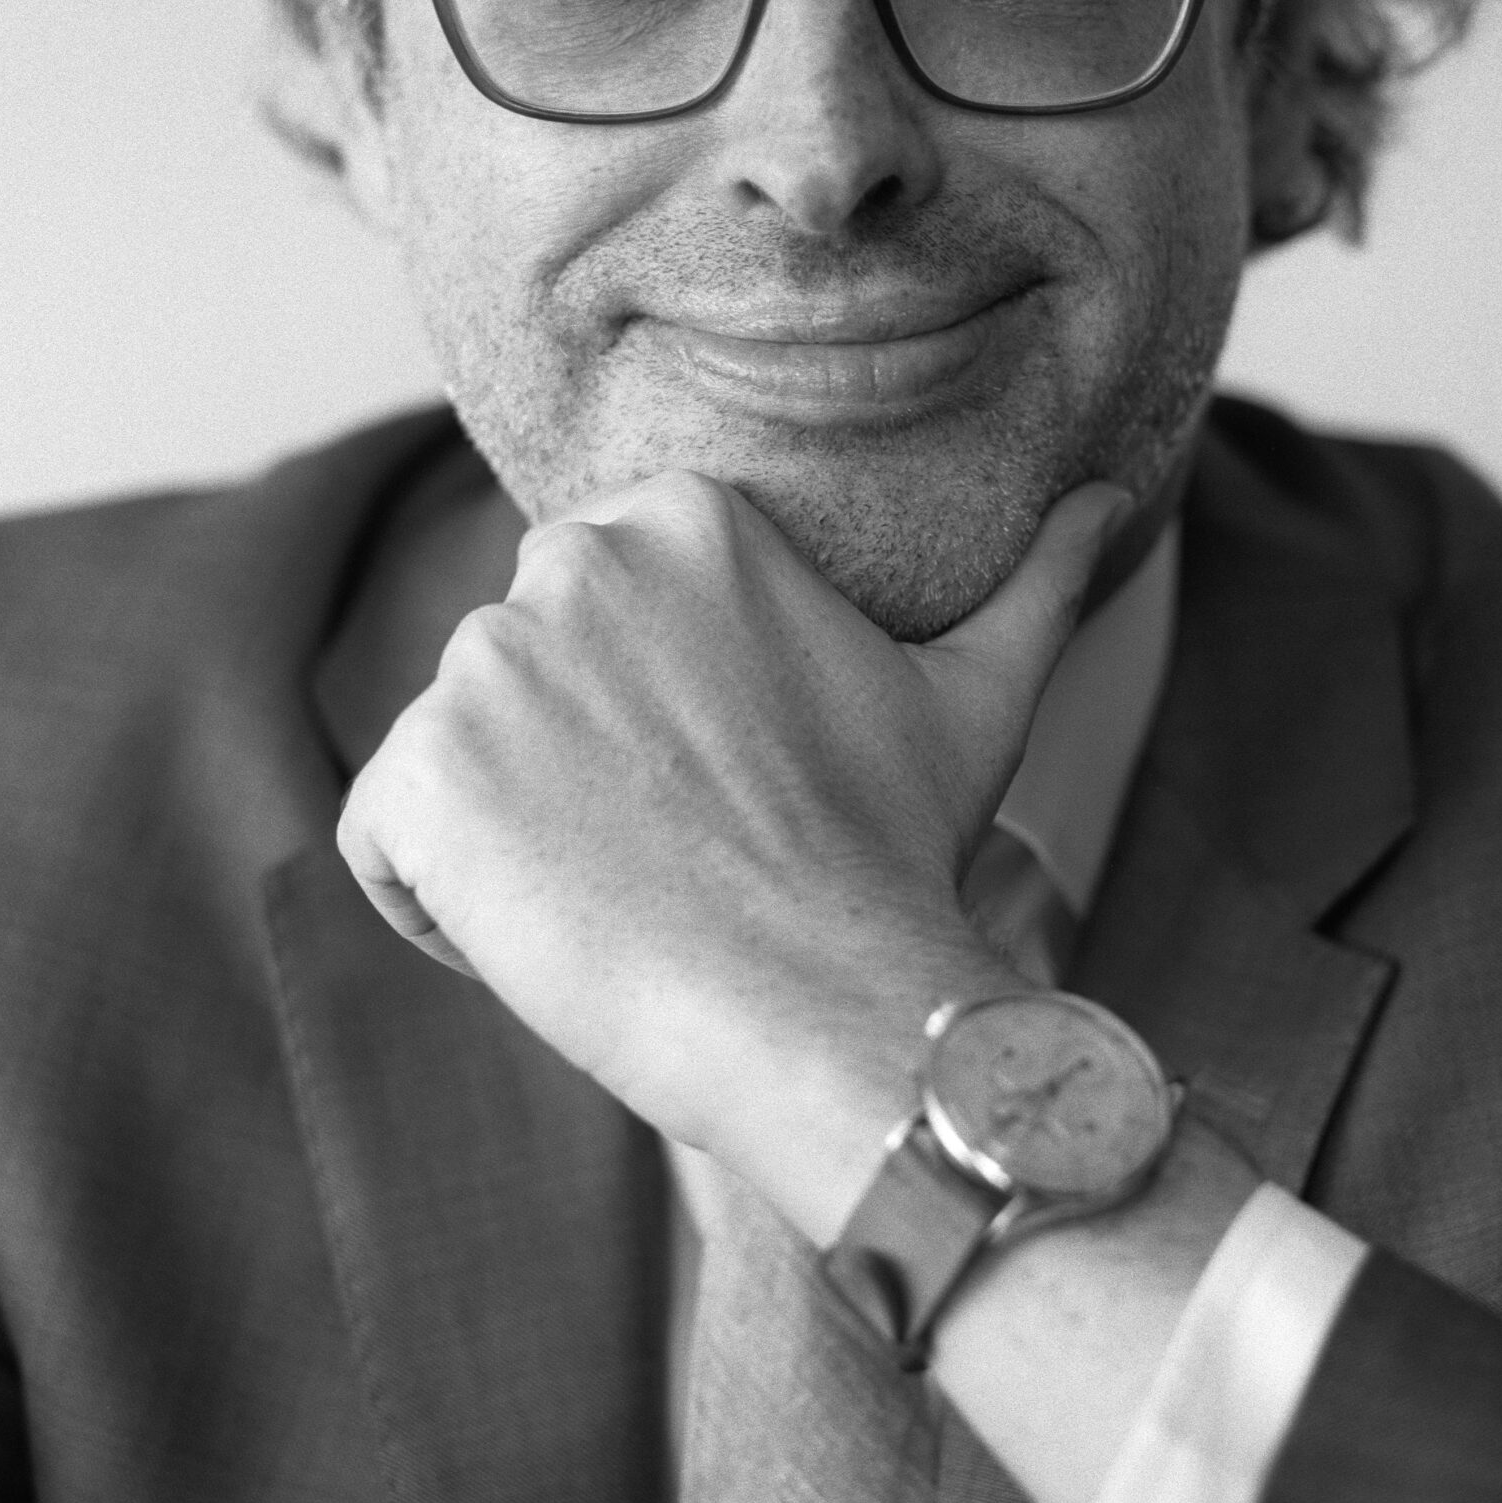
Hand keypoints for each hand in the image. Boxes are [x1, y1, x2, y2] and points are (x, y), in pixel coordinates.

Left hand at [336, 469, 1132, 1240]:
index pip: (597, 614)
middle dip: (574, 768)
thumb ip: (1036, 580)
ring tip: (625, 899)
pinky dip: (438, 905)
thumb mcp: (977, 696)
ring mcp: (480, 665)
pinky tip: (547, 936)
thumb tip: (1116, 500)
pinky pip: (386, 842)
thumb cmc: (898, 851)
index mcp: (682, 515)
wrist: (830, 1002)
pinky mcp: (417, 772)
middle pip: (523, 680)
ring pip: (457, 760)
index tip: (717, 793)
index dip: (643, 719)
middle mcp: (565, 561)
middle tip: (676, 855)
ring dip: (513, 837)